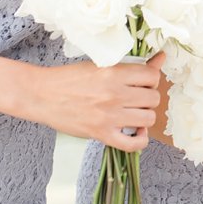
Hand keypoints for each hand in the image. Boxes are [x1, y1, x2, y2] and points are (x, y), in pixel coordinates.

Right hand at [12, 52, 165, 151]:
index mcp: (114, 73)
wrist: (42, 95)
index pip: (152, 76)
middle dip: (148, 97)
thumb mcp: (100, 64)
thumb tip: (160, 58)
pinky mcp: (101, 134)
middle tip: (136, 97)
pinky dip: (140, 140)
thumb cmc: (69, 78)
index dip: (151, 79)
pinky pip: (133, 144)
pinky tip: (135, 132)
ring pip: (148, 119)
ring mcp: (109, 117)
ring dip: (144, 116)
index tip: (143, 82)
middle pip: (153, 98)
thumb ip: (132, 65)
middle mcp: (114, 95)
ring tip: (133, 112)